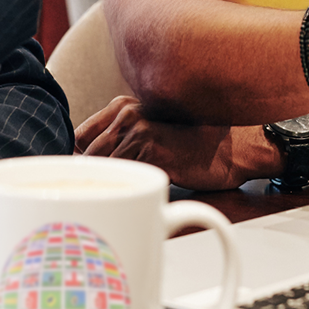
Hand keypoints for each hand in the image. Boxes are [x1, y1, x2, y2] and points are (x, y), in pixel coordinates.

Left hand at [75, 96, 270, 190]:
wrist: (232, 151)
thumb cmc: (191, 147)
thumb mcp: (150, 137)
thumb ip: (120, 144)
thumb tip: (85, 169)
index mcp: (122, 105)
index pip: (78, 136)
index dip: (76, 161)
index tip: (81, 181)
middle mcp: (126, 112)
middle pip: (85, 153)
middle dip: (86, 178)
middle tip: (91, 200)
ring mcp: (138, 128)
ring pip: (101, 166)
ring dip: (103, 187)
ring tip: (111, 203)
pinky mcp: (151, 148)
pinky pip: (122, 175)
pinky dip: (121, 191)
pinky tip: (129, 201)